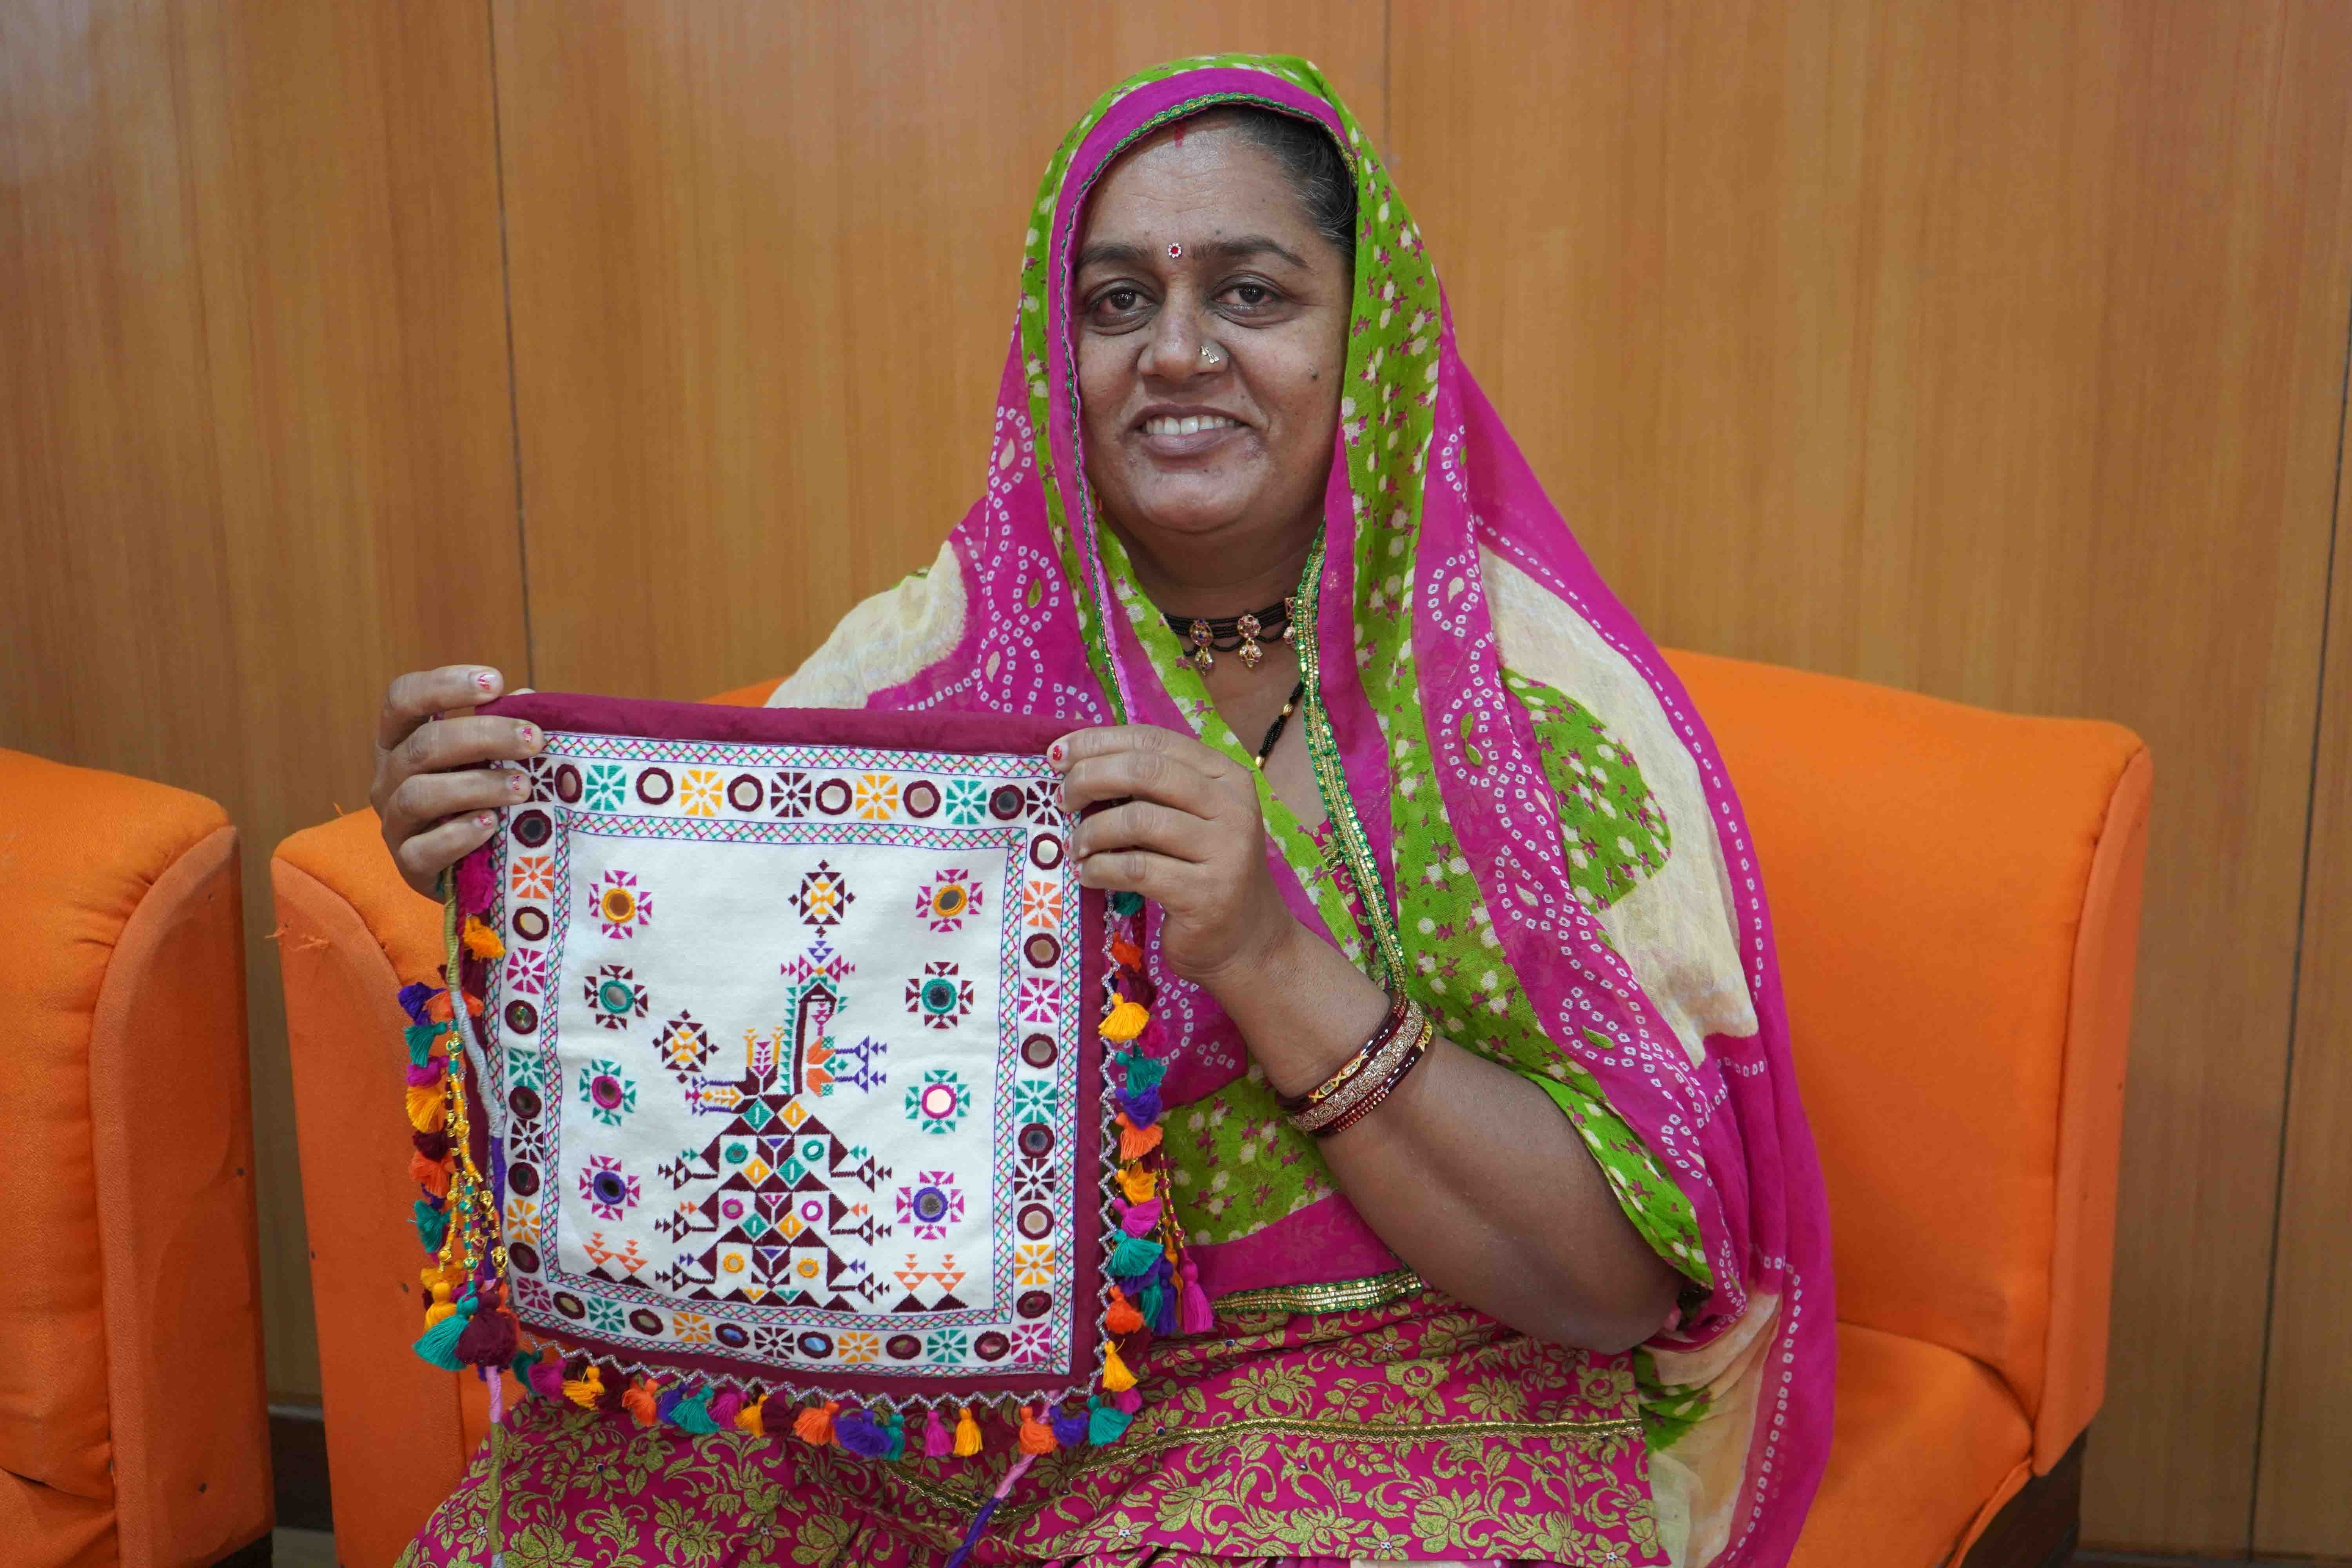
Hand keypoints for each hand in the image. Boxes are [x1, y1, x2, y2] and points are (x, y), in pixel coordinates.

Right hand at [372, 665, 543, 897]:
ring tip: (523, 787)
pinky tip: (491, 824)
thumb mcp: (492, 758)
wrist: (476, 867)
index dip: (444, 685)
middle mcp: (389, 777)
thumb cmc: (484, 797)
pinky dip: (458, 835)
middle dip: (483, 736)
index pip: (402, 699)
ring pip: (420, 794)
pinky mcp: (408, 865)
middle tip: (533, 738)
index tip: (496, 681)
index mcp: (402, 740)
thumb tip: (528, 700)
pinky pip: (423, 849)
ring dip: (476, 785)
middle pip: (423, 745)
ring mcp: (394, 822)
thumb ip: (505, 729)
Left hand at [1050, 724, 1299, 987]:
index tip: (1057, 754)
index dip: (1099, 741)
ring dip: (1092, 831)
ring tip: (1077, 847)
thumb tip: (1076, 761)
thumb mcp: (1188, 818)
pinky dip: (1099, 869)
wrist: (1247, 942)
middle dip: (1090, 778)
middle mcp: (1232, 807)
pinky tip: (1087, 875)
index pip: (1155, 740)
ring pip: (1137, 819)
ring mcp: (1224, 851)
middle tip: (1063, 800)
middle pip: (1145, 771)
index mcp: (1226, 776)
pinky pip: (1135, 869)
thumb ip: (1151, 788)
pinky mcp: (1206, 895)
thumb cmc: (1203, 872)